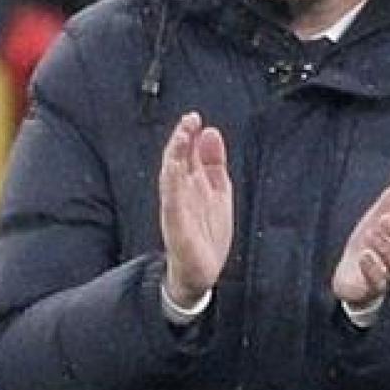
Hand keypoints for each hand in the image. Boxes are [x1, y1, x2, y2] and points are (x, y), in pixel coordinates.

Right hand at [160, 112, 232, 306]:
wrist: (201, 272)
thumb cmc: (207, 233)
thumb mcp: (218, 190)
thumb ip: (214, 163)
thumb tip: (210, 131)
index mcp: (192, 184)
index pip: (187, 154)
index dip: (189, 135)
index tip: (195, 117)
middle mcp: (181, 193)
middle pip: (177, 160)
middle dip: (182, 139)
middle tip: (189, 119)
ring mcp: (176, 208)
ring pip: (171, 176)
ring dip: (175, 155)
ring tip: (182, 136)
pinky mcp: (175, 225)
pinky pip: (171, 200)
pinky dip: (172, 183)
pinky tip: (174, 168)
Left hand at [332, 165, 389, 306]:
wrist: (350, 271)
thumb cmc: (371, 239)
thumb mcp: (382, 211)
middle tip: (385, 221)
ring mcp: (389, 274)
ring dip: (387, 249)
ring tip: (372, 235)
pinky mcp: (373, 288)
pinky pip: (379, 283)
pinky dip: (373, 269)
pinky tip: (364, 257)